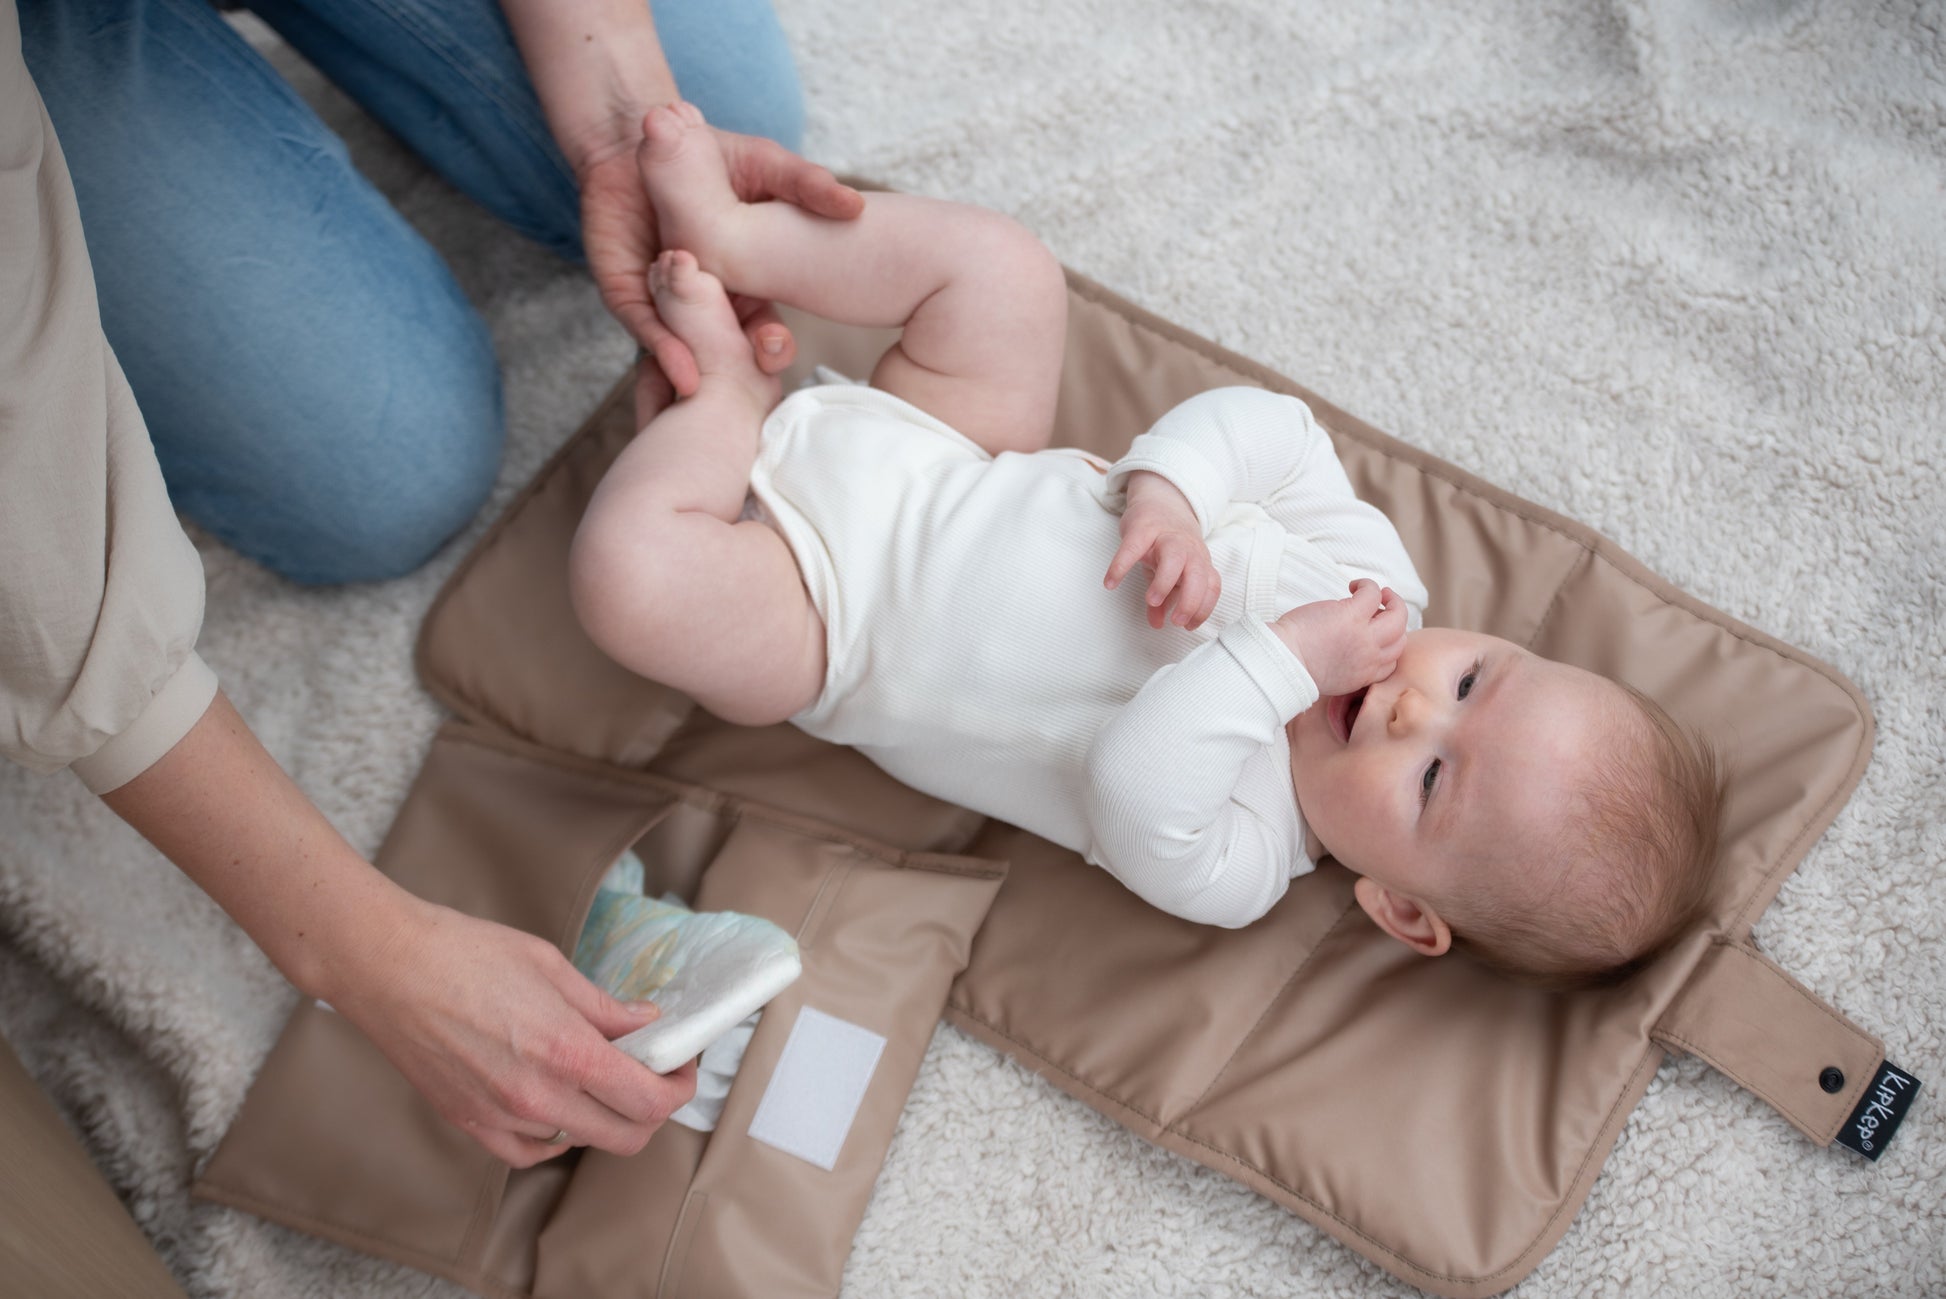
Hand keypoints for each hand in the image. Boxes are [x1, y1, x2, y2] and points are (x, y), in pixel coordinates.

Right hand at [326, 896, 696, 1167]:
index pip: (650, 1100)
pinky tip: (557, 1103)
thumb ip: (605, 1007)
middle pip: (626, 1136)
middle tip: (653, 1071)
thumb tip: (647, 1024)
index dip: (680, 1085)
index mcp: (566, 1052)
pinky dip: (555, 1134)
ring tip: (600, 1075)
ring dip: (605, 1117)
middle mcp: (536, 1096)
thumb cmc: (464, 953)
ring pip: (580, 1142)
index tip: (682, 1062)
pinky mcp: (468, 1123)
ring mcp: (500, 1117)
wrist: (385, 966)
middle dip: (653, 1107)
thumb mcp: (551, 966)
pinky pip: (530, 1151)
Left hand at [580, 122, 863, 396]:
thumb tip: (854, 205)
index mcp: (745, 283)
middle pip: (727, 348)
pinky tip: (676, 367)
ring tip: (705, 387)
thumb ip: (808, 185)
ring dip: (698, 367)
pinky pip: (645, 327)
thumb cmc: (711, 153)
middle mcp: (708, 300)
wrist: (649, 139)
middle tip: (754, 369)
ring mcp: (667, 300)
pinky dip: (661, 346)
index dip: (772, 345)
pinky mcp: (628, 293)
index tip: (779, 350)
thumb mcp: (767, 166)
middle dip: (739, 365)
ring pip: (685, 346)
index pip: (763, 327)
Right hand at [1105, 471, 1219, 628]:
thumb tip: (1157, 624)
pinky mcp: (1143, 527)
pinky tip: (1110, 583)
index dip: (1204, 608)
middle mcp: (1189, 549)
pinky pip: (1133, 547)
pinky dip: (1121, 565)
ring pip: (1174, 558)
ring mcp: (1166, 537)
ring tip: (1151, 601)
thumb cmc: (1167, 544)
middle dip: (1191, 601)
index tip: (1188, 626)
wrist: (1161, 500)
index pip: (1211, 586)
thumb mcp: (1170, 572)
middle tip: (1176, 621)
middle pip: (1199, 575)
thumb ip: (1165, 599)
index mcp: (1200, 562)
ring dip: (1165, 582)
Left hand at [1271, 579, 1406, 696]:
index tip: (1375, 632)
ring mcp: (1364, 636)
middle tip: (1383, 608)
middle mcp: (1369, 659)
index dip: (1389, 644)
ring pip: (1398, 616)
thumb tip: (1350, 643)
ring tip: (1381, 593)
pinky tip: (1353, 586)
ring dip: (1393, 600)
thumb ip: (1348, 665)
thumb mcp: (1331, 678)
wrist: (1282, 662)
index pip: (1392, 661)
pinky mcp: (1352, 615)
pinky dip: (1367, 585)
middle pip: (1401, 639)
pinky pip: (1373, 593)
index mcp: (1363, 676)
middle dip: (1395, 622)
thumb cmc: (1296, 666)